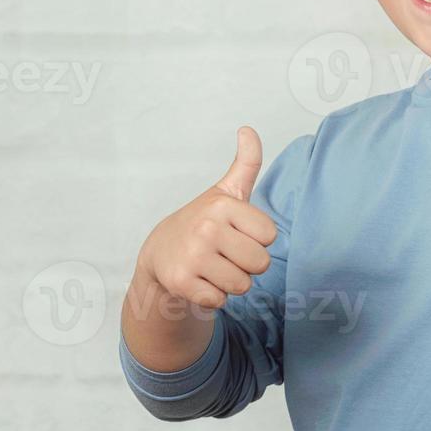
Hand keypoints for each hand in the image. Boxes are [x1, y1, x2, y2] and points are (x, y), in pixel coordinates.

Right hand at [135, 126, 278, 309]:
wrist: (159, 254)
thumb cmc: (204, 223)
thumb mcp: (226, 191)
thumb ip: (246, 162)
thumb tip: (248, 129)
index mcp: (223, 205)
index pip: (271, 236)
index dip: (257, 239)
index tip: (237, 232)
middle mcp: (207, 228)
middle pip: (260, 263)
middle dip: (247, 264)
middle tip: (225, 254)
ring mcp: (192, 257)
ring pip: (243, 285)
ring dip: (231, 282)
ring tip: (212, 267)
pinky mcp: (181, 284)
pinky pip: (220, 301)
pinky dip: (213, 297)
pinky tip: (200, 281)